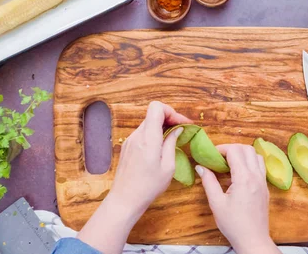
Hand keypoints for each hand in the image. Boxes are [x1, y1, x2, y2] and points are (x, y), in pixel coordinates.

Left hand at [77, 101, 190, 253]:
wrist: (124, 200)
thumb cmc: (148, 187)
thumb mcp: (168, 167)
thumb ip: (171, 143)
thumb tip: (177, 130)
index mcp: (148, 138)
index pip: (156, 108)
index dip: (171, 111)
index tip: (182, 124)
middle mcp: (137, 135)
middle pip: (153, 114)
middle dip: (169, 118)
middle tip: (182, 130)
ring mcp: (130, 140)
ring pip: (148, 123)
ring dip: (162, 126)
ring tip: (173, 139)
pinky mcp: (127, 147)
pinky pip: (142, 133)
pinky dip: (154, 134)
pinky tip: (161, 147)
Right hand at [196, 144, 281, 253]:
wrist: (253, 240)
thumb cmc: (233, 224)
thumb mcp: (216, 203)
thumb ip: (208, 182)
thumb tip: (200, 167)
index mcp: (244, 178)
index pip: (235, 151)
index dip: (221, 148)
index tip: (211, 154)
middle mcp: (256, 176)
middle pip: (248, 149)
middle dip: (232, 148)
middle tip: (219, 157)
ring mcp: (263, 182)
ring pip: (257, 156)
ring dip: (243, 154)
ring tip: (229, 163)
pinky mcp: (265, 188)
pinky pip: (260, 167)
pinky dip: (250, 162)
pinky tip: (239, 173)